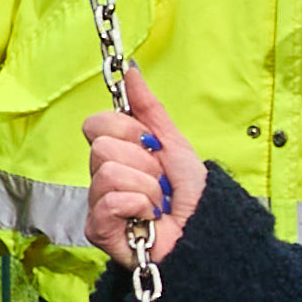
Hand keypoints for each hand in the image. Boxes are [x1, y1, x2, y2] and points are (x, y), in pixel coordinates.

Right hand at [81, 81, 204, 263]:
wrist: (206, 231)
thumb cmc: (191, 193)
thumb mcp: (173, 142)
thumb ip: (148, 108)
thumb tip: (131, 71)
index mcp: (116, 153)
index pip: (96, 123)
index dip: (127, 131)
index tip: (152, 146)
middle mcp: (101, 177)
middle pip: (101, 146)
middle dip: (143, 162)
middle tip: (159, 180)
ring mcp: (97, 204)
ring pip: (106, 171)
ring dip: (146, 186)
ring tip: (158, 202)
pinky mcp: (97, 229)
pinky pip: (109, 200)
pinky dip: (139, 206)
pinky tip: (148, 219)